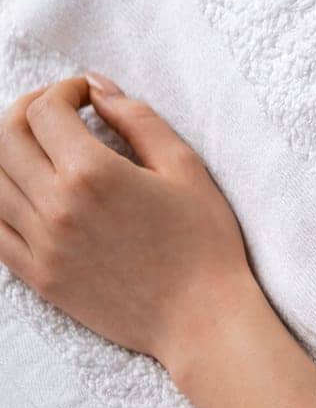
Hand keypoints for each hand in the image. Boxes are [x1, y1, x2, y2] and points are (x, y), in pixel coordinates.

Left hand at [0, 74, 258, 366]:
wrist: (200, 318)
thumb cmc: (204, 243)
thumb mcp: (186, 168)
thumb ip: (138, 120)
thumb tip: (99, 89)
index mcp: (94, 174)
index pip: (45, 111)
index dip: (63, 90)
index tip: (85, 94)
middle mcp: (56, 206)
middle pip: (4, 137)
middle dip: (25, 109)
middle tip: (56, 109)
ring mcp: (40, 244)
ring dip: (6, 150)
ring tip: (37, 146)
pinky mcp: (37, 274)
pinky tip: (24, 188)